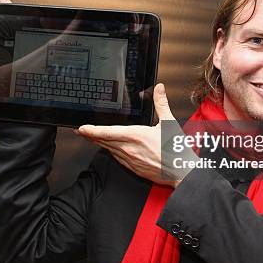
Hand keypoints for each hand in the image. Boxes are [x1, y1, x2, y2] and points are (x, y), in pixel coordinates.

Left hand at [76, 83, 190, 187]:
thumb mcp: (169, 123)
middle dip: (90, 136)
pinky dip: (111, 151)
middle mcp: (129, 149)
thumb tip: (158, 89)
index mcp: (136, 136)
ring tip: (91, 137)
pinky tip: (110, 149)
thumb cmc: (176, 151)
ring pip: (109, 150)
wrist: (182, 173)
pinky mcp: (134, 168)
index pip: (107, 133)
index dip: (92, 130)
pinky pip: (117, 158)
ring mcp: (130, 160)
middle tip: (80, 131)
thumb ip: (161, 104)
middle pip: (104, 142)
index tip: (81, 128)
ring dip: (99, 143)